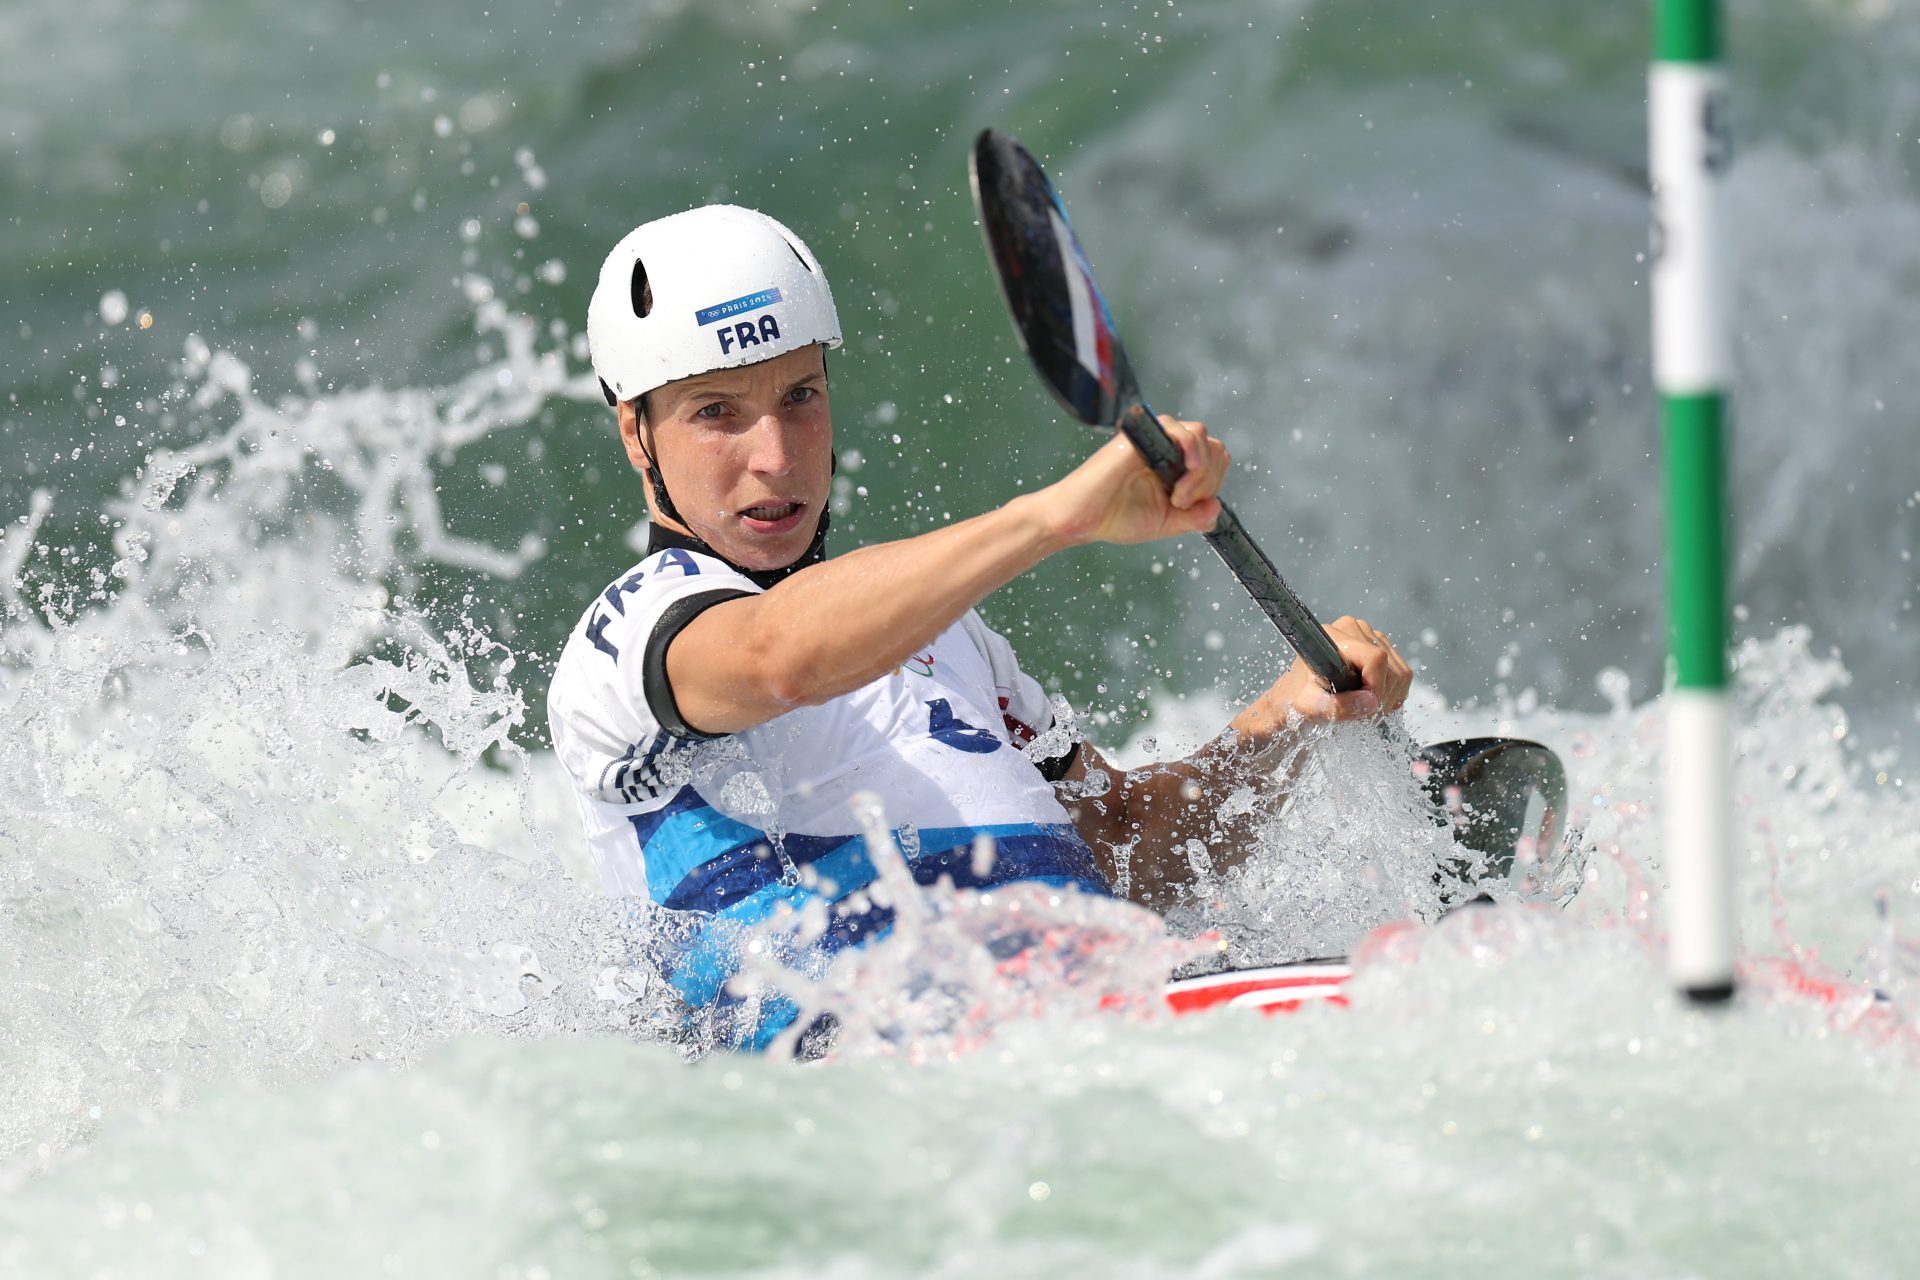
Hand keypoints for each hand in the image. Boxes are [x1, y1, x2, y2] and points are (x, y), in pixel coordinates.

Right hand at [1038, 415, 1228, 546]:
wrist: (1080, 520)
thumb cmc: (1114, 518)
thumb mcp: (1166, 523)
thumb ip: (1194, 518)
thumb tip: (1217, 507)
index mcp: (1173, 464)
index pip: (1213, 460)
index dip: (1212, 483)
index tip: (1191, 506)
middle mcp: (1165, 447)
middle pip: (1213, 447)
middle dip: (1210, 479)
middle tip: (1184, 503)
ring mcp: (1153, 439)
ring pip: (1201, 436)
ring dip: (1201, 472)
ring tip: (1178, 497)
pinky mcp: (1141, 436)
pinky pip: (1181, 431)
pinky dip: (1192, 456)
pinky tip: (1178, 483)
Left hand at [1234, 616, 1412, 733]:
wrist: (1294, 696)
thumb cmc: (1296, 700)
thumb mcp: (1310, 707)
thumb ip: (1338, 707)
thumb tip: (1371, 703)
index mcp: (1332, 637)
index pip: (1375, 658)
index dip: (1376, 687)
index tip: (1366, 709)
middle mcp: (1353, 628)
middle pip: (1390, 666)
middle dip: (1381, 697)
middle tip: (1362, 714)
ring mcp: (1368, 635)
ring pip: (1400, 671)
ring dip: (1388, 697)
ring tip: (1364, 708)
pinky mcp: (1379, 645)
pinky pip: (1401, 672)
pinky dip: (1393, 693)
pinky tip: (1371, 700)